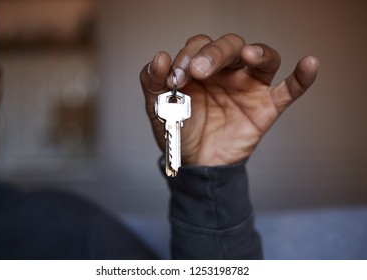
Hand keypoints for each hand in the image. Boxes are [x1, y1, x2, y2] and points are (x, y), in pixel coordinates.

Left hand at [140, 34, 317, 165]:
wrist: (196, 164)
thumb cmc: (180, 132)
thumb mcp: (160, 109)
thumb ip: (153, 83)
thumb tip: (159, 57)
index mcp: (201, 68)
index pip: (199, 47)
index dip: (187, 56)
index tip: (175, 77)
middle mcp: (227, 72)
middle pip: (229, 45)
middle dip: (214, 53)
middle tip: (198, 71)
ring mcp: (249, 87)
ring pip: (261, 58)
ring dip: (256, 52)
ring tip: (247, 56)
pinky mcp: (266, 108)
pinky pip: (289, 90)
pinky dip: (301, 78)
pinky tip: (309, 64)